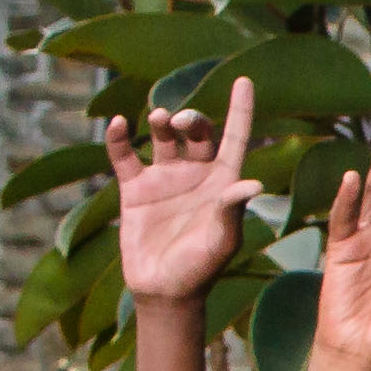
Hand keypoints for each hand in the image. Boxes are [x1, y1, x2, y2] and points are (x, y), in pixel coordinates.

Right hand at [105, 74, 262, 312]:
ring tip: (158, 119)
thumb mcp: (222, 239)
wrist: (164, 290)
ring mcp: (164, 178)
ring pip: (161, 137)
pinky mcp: (135, 188)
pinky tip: (118, 125)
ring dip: (159, 122)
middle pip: (196, 132)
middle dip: (191, 119)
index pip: (236, 138)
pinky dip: (118, 139)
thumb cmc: (202, 268)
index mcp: (223, 181)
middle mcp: (195, 174)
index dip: (241, 109)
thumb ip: (232, 208)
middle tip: (179, 121)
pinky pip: (124, 155)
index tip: (244, 79)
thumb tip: (253, 183)